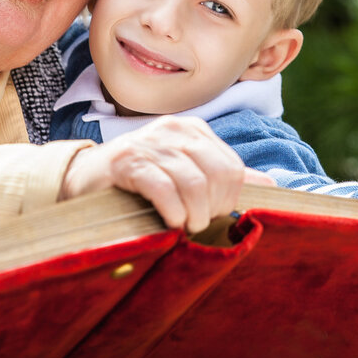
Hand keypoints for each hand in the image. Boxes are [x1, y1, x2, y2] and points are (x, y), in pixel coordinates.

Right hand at [60, 116, 247, 233]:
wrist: (86, 179)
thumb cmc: (141, 180)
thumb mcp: (186, 174)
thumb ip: (225, 178)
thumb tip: (271, 185)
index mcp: (194, 131)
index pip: (233, 168)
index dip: (229, 200)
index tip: (213, 216)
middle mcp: (175, 130)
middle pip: (218, 175)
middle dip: (214, 208)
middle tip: (199, 225)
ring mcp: (150, 143)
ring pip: (193, 183)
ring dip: (194, 214)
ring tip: (185, 227)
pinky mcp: (127, 161)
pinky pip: (162, 187)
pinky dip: (172, 210)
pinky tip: (170, 222)